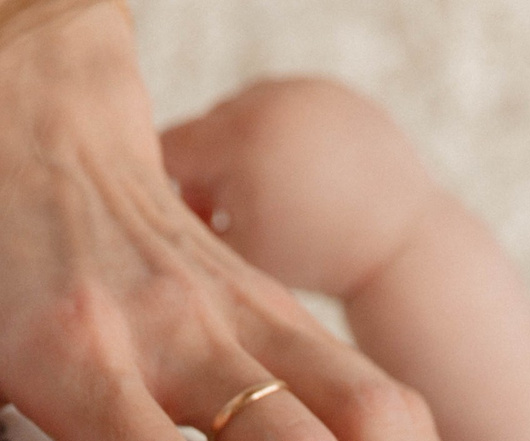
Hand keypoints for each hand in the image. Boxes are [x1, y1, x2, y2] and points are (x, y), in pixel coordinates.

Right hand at [158, 78, 441, 301]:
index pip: (169, 150)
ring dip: (238, 150)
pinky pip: (283, 109)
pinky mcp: (330, 91)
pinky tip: (287, 179)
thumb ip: (181, 230)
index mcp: (240, 140)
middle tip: (214, 216)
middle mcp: (270, 100)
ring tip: (258, 197)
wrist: (398, 243)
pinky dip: (276, 138)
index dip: (160, 190)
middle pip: (205, 128)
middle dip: (203, 170)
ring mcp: (303, 90)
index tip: (165, 224)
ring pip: (242, 115)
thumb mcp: (234, 255)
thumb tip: (131, 220)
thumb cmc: (311, 262)